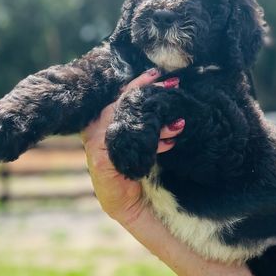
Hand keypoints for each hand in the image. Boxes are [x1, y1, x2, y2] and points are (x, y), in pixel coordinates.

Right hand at [81, 69, 183, 222]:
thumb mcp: (140, 138)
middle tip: (174, 85)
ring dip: (156, 121)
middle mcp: (94, 130)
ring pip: (126, 120)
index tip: (158, 72)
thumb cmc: (136, 167)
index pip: (120, 95)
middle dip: (149, 92)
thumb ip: (142, 118)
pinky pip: (128, 143)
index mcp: (101, 121)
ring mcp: (95, 145)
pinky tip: (170, 144)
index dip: (138, 82)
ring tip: (180, 122)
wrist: (129, 203)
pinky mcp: (101, 161)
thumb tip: (165, 90)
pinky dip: (152, 143)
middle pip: (122, 102)